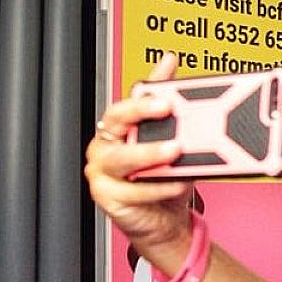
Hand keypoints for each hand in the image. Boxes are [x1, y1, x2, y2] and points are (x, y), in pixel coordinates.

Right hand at [84, 52, 193, 253]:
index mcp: (118, 128)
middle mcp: (106, 146)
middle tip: (167, 109)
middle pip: (117, 123)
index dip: (142, 97)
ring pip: (122, 158)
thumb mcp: (171, 138)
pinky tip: (177, 182)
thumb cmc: (164, 178)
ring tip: (175, 150)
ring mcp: (103, 172)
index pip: (125, 104)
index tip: (165, 94)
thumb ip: (168, 102)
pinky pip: (134, 189)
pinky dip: (158, 186)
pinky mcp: (107, 196)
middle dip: (141, 113)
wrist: (164, 220)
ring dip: (149, 153)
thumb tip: (169, 61)